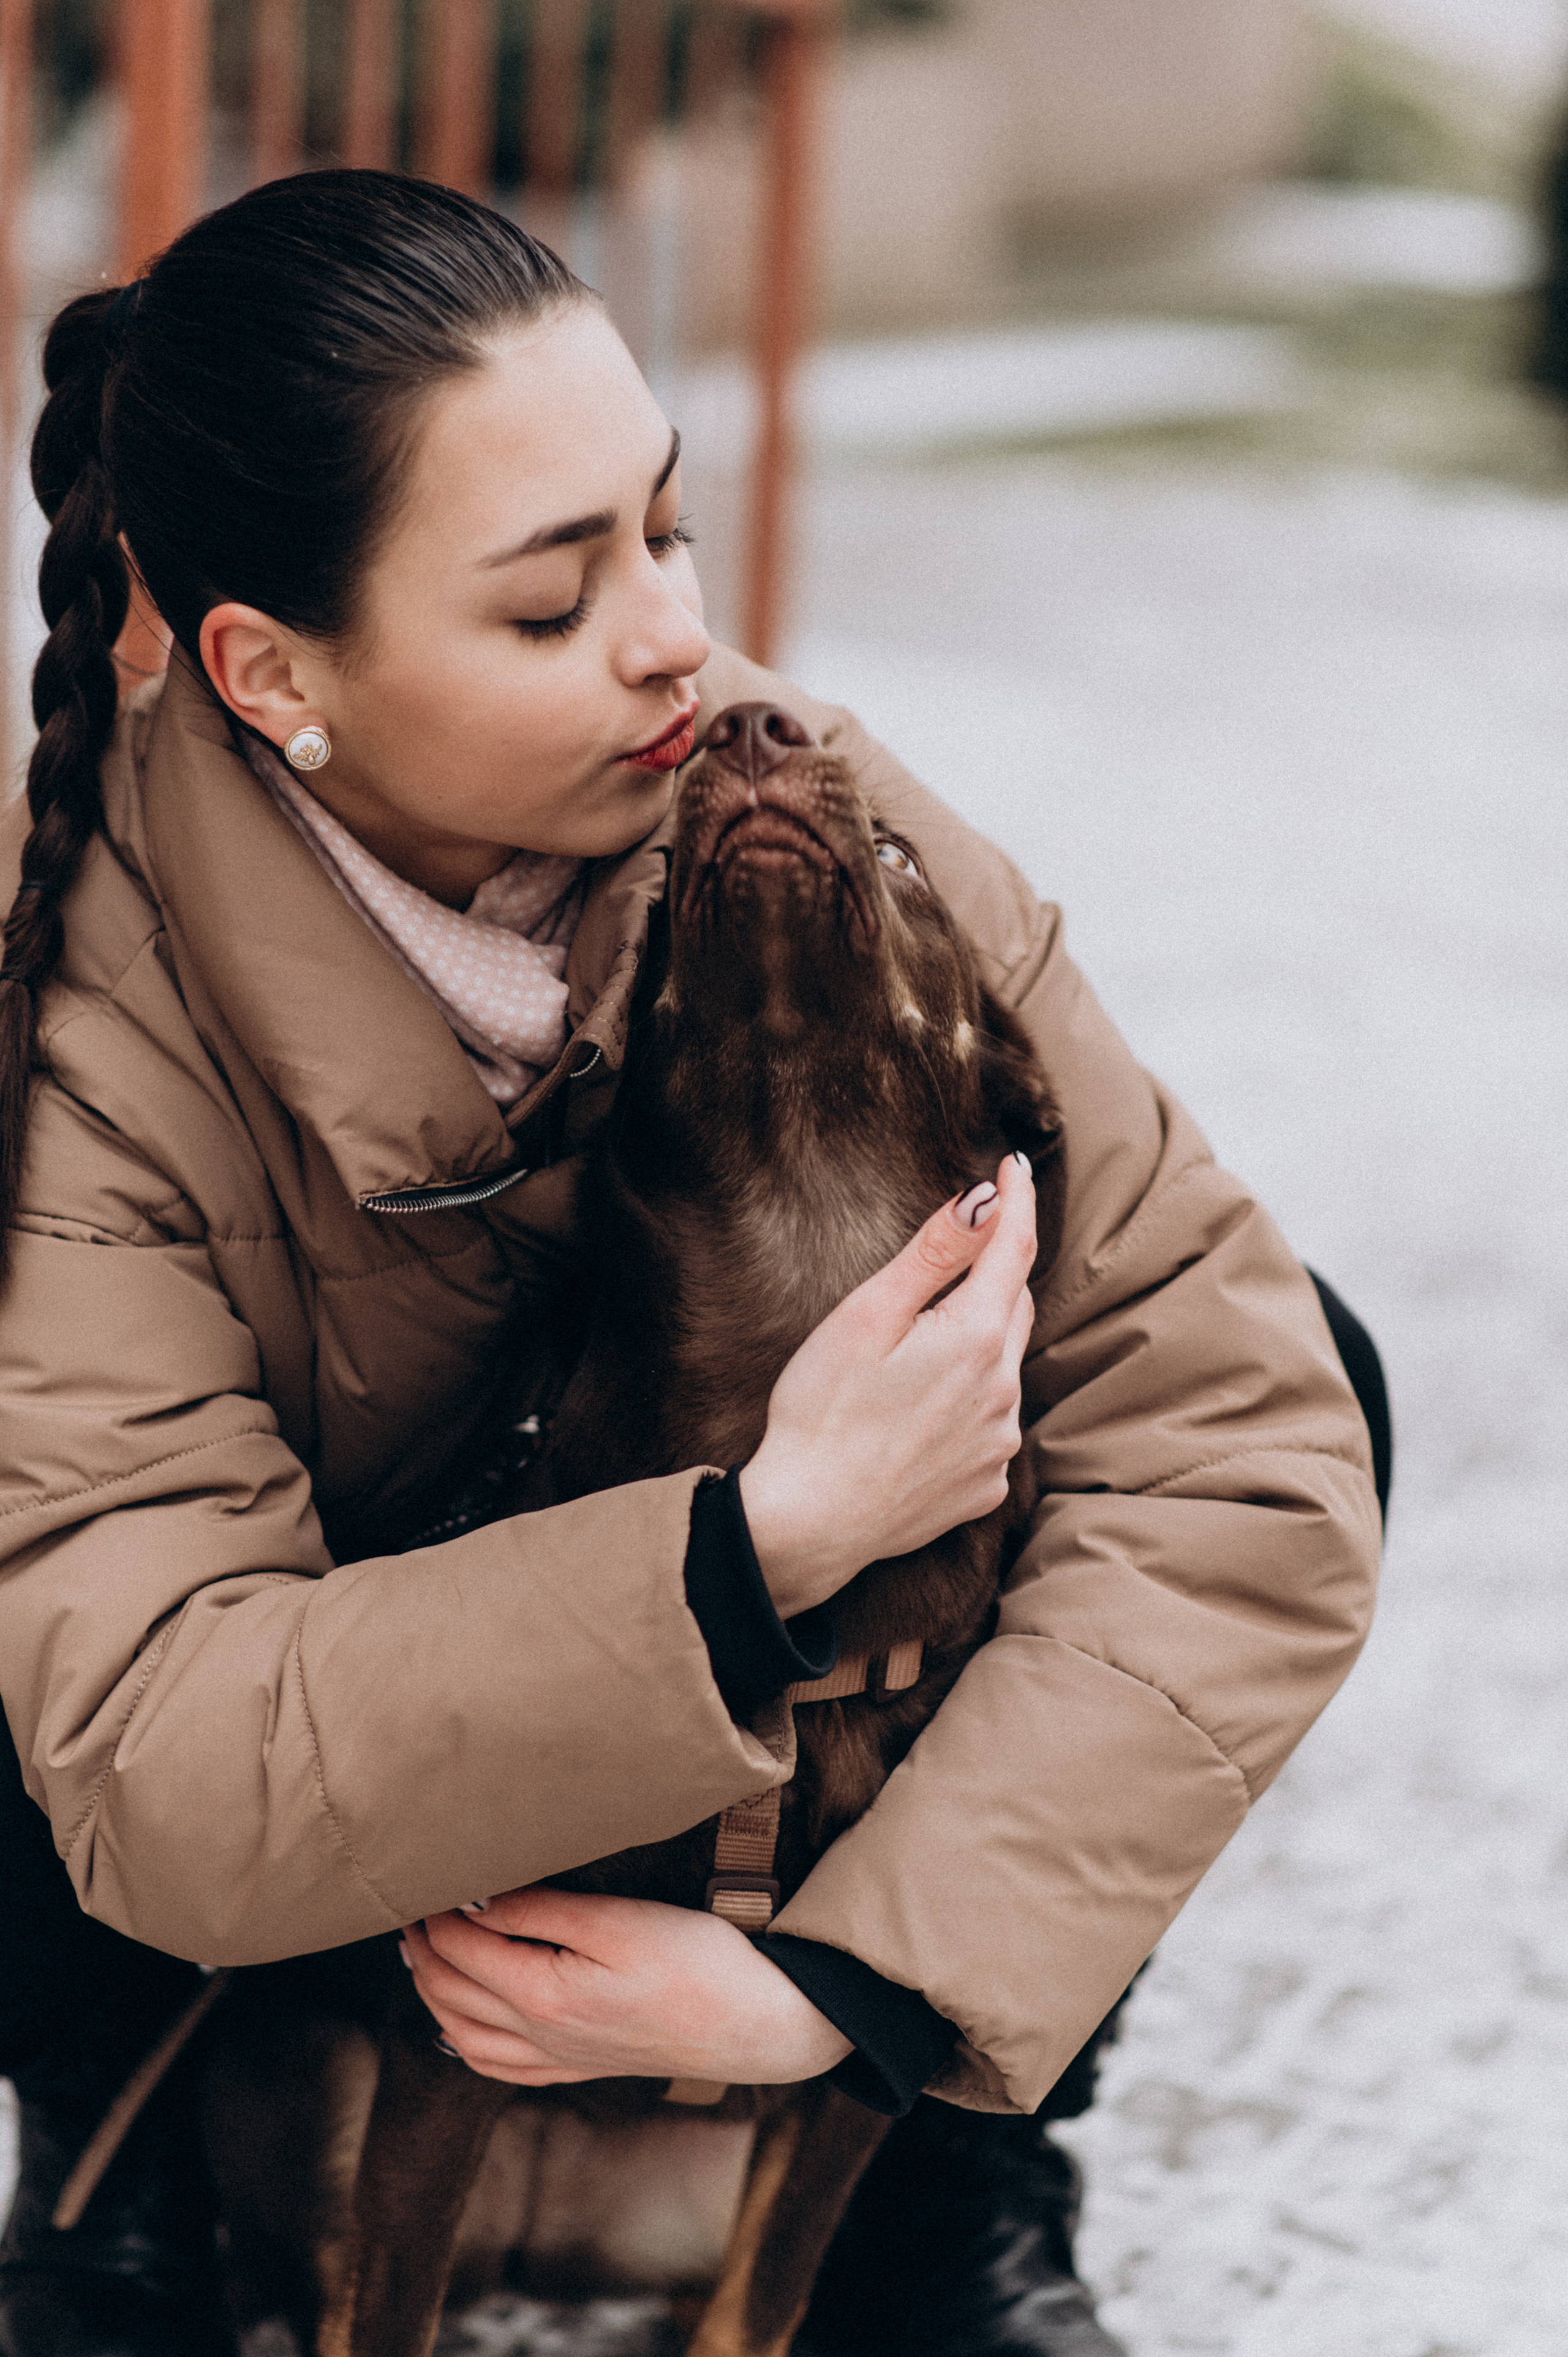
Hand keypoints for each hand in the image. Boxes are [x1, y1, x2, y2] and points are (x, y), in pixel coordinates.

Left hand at [401, 1887, 852, 2086]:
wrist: (756, 2024)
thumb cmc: (697, 1960)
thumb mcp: (617, 1920)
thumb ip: (540, 1911)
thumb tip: (473, 1899)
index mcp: (542, 1997)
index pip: (460, 1949)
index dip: (434, 1910)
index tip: (423, 1872)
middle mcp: (539, 2038)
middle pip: (450, 1992)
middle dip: (421, 1948)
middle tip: (409, 1903)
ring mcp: (557, 2061)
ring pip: (462, 2035)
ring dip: (432, 1992)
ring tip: (421, 1953)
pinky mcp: (578, 2069)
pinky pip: (497, 2068)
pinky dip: (463, 2042)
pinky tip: (460, 2022)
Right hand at [740, 1150, 1036, 1616]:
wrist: (809, 1522)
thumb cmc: (820, 1413)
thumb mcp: (865, 1317)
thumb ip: (932, 1255)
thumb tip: (982, 1199)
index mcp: (973, 1339)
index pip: (1014, 1248)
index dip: (1017, 1200)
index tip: (1014, 1164)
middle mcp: (1003, 1393)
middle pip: (1014, 1307)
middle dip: (993, 1274)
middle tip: (952, 1259)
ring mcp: (998, 1445)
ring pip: (1003, 1368)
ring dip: (977, 1345)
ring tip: (911, 1359)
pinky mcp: (986, 1486)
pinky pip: (991, 1424)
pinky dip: (968, 1404)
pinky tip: (917, 1416)